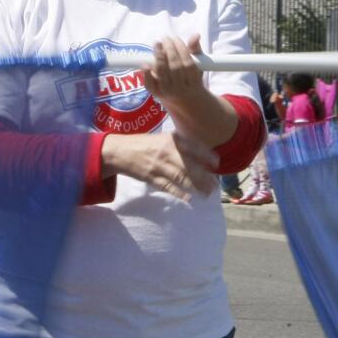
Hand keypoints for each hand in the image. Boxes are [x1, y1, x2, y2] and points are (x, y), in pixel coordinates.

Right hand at [100, 130, 218, 201]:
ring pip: (182, 177)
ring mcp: (159, 166)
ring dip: (196, 187)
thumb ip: (180, 145)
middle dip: (205, 177)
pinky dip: (180, 193)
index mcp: (171, 140)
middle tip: (215, 185)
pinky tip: (189, 198)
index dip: (207, 156)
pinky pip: (168, 187)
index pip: (194, 147)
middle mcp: (167, 152)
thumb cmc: (144, 144)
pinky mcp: (152, 178)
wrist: (120, 151)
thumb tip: (201, 156)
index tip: (217, 164)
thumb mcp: (163, 139)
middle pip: (190, 166)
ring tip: (207, 193)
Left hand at [142, 34, 208, 108]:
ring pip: (162, 74)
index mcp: (194, 82)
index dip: (181, 49)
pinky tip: (145, 62)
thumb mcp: (197, 64)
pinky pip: (150, 85)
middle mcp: (181, 89)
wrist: (182, 98)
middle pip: (175, 68)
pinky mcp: (156, 94)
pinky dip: (146, 74)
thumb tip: (195, 35)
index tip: (176, 39)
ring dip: (159, 57)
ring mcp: (168, 93)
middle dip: (169, 50)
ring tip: (157, 44)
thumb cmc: (189, 77)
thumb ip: (195, 49)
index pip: (188, 63)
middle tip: (166, 39)